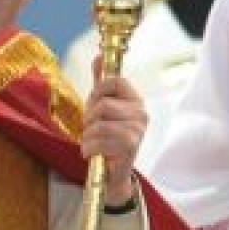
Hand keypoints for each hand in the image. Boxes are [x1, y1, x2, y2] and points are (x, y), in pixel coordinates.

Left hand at [81, 74, 146, 205]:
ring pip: (98, 124)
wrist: (111, 173)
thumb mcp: (102, 107)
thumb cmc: (107, 137)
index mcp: (136, 100)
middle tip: (92, 129)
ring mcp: (137, 131)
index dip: (98, 91)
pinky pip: (98, 141)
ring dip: (87, 136)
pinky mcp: (130, 148)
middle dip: (89, 118)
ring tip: (92, 143)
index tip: (93, 104)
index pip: (116, 81)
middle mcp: (141, 114)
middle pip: (103, 104)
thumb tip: (99, 56)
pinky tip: (94, 153)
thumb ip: (101, 82)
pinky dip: (89, 148)